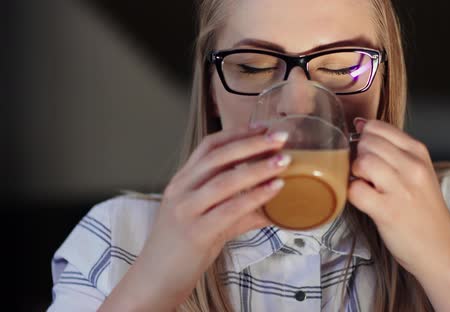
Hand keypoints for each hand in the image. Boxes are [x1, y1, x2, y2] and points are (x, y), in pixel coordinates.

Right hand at [99, 127, 290, 310]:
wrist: (156, 279)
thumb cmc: (183, 247)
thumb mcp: (210, 218)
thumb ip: (240, 207)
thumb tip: (276, 202)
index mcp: (182, 181)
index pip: (208, 146)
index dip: (237, 133)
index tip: (263, 127)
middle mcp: (181, 190)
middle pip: (218, 157)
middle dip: (252, 144)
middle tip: (280, 138)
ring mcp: (186, 210)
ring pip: (224, 181)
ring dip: (257, 168)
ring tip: (284, 161)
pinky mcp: (195, 232)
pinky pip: (229, 209)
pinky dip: (255, 196)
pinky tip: (275, 188)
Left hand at [348, 119, 449, 276]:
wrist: (442, 249)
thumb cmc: (425, 212)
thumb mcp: (419, 171)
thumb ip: (392, 150)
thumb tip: (360, 125)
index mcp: (418, 152)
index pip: (378, 127)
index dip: (364, 138)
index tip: (366, 153)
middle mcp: (411, 167)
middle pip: (367, 143)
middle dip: (358, 156)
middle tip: (366, 174)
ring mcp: (400, 189)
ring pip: (361, 162)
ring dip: (356, 174)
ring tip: (366, 186)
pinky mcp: (387, 211)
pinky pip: (355, 190)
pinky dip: (353, 194)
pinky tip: (364, 200)